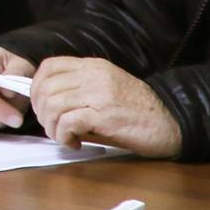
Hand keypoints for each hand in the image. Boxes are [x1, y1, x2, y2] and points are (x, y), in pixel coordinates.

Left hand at [31, 56, 182, 156]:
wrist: (173, 122)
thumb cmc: (139, 110)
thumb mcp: (108, 88)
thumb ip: (81, 88)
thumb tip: (48, 103)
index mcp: (93, 66)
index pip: (49, 67)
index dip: (36, 86)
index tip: (40, 105)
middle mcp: (94, 76)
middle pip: (46, 88)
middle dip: (41, 111)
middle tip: (51, 126)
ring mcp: (99, 94)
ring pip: (53, 105)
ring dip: (51, 127)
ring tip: (63, 137)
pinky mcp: (104, 116)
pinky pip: (68, 122)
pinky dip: (63, 135)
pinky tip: (74, 143)